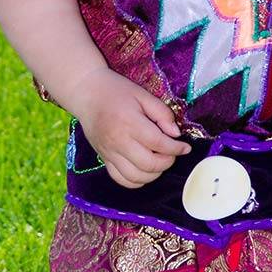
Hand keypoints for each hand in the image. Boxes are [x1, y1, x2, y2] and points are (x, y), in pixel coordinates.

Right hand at [75, 70, 190, 188]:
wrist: (86, 93)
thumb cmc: (116, 91)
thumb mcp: (143, 95)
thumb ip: (162, 113)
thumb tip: (176, 134)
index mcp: (130, 123)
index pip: (159, 144)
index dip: (176, 148)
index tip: (185, 147)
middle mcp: (118, 141)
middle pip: (149, 164)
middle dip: (167, 162)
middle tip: (172, 153)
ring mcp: (109, 153)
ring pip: (136, 177)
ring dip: (154, 174)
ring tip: (160, 161)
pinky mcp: (104, 159)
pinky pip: (121, 180)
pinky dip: (137, 181)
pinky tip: (145, 170)